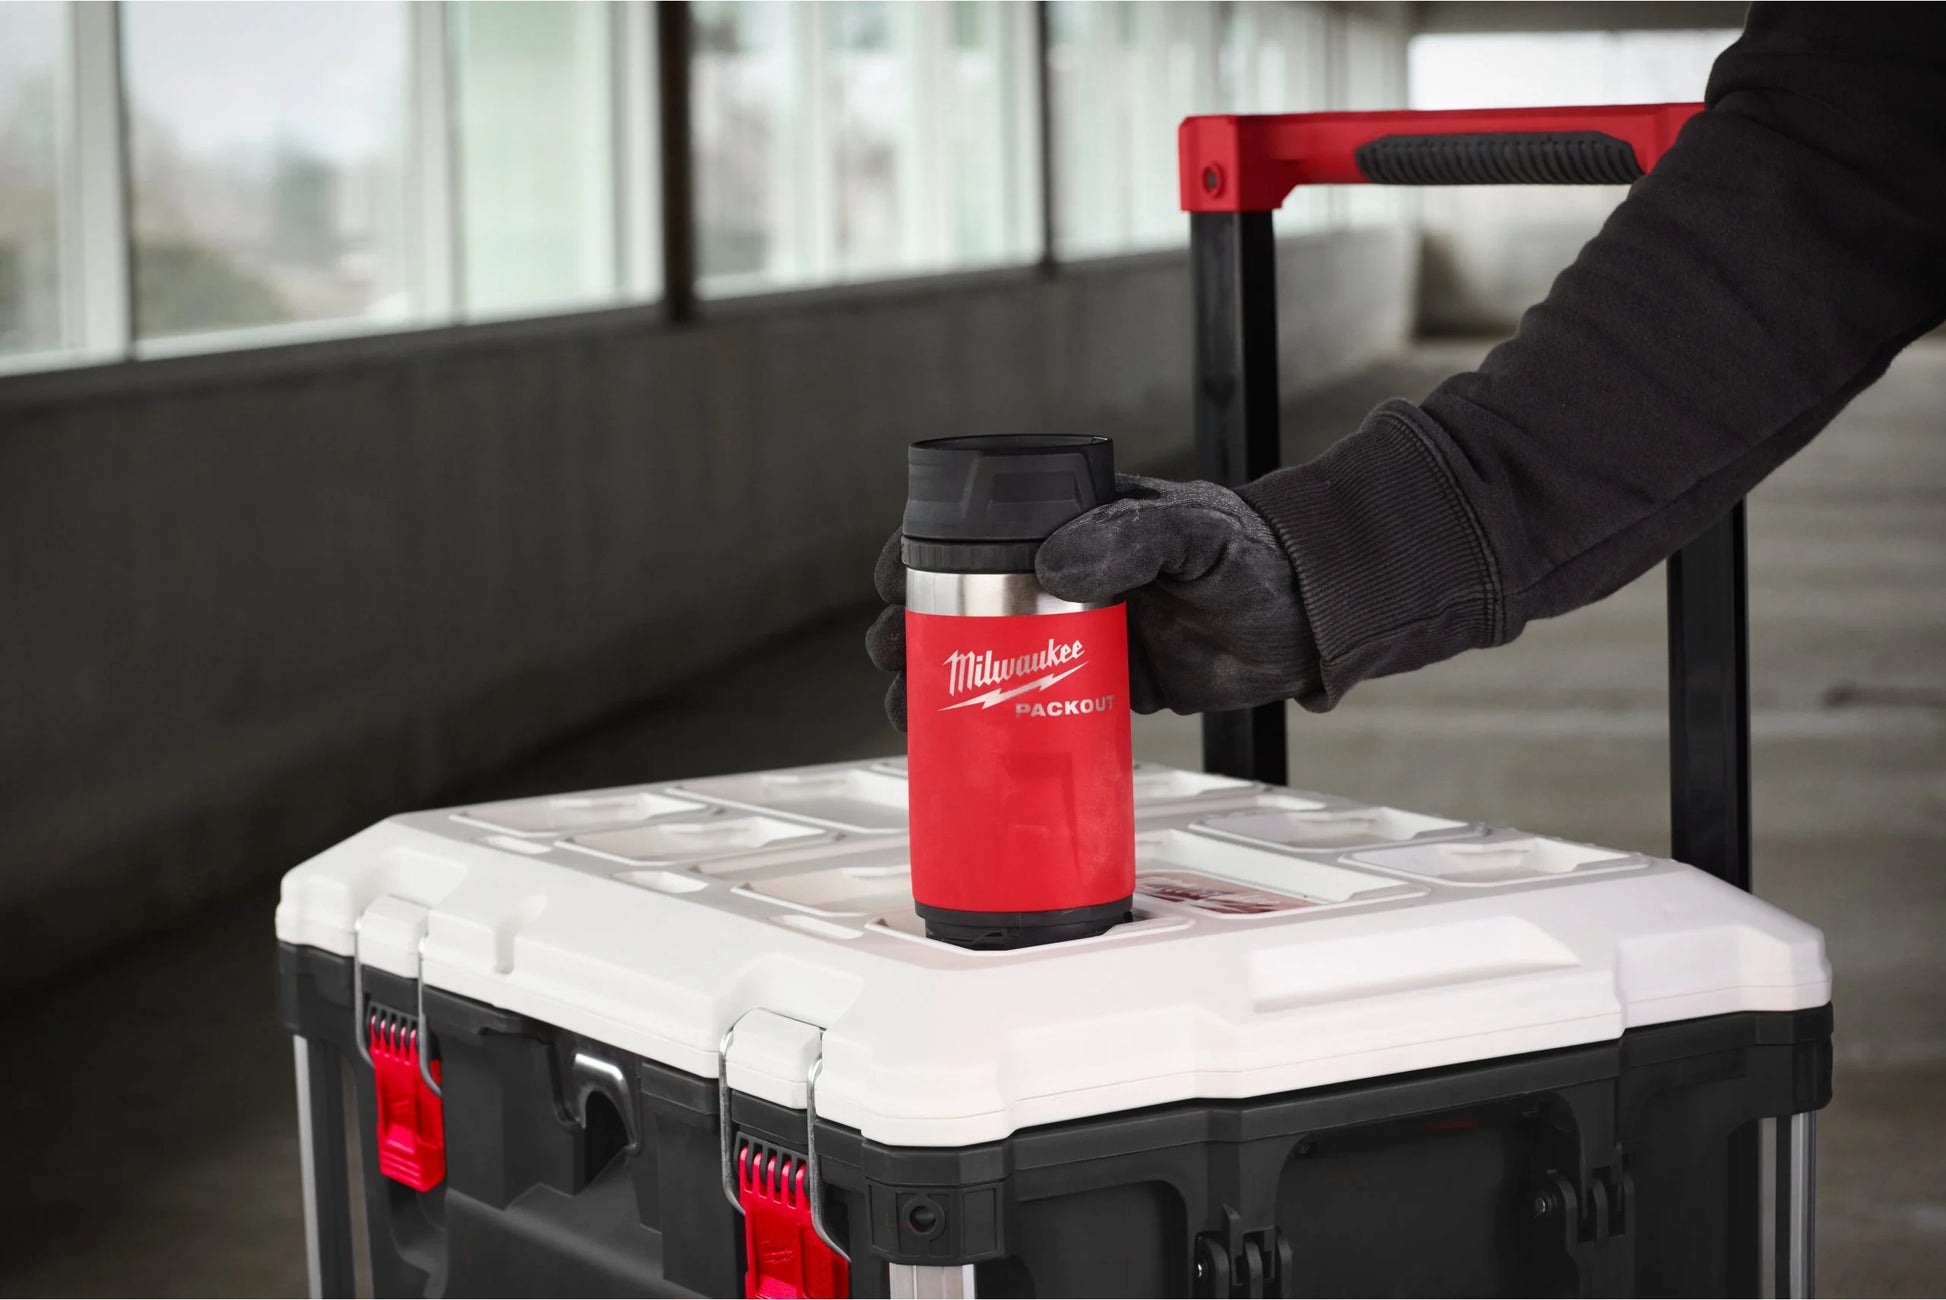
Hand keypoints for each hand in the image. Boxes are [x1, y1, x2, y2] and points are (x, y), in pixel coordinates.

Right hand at [866, 475, 1316, 728]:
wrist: (1313, 619)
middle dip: (914, 631)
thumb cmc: (1255, 556)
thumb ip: (1128, 539)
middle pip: (966, 604)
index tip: (891, 584)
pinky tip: (960, 750)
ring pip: (990, 661)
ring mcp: (1081, 637)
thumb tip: (1054, 568)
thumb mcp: (1190, 533)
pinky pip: (1035, 710)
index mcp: (1073, 524)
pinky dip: (994, 730)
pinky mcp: (1106, 689)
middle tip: (891, 659)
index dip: (923, 558)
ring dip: (939, 685)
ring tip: (908, 712)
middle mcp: (1066, 579)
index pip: (977, 533)